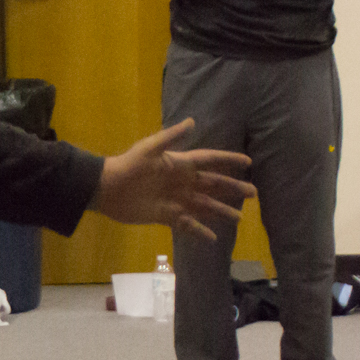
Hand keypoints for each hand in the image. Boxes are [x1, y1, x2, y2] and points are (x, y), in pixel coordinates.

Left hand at [92, 119, 253, 239]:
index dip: (228, 160)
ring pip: (204, 207)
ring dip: (221, 212)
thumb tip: (192, 121)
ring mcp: (175, 200)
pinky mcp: (165, 216)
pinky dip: (199, 231)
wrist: (106, 189)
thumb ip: (171, 137)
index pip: (210, 161)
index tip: (248, 162)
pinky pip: (187, 225)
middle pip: (213, 186)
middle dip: (232, 189)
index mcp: (180, 164)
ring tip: (239, 219)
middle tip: (253, 194)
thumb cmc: (128, 166)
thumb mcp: (149, 149)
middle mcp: (181, 182)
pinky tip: (213, 238)